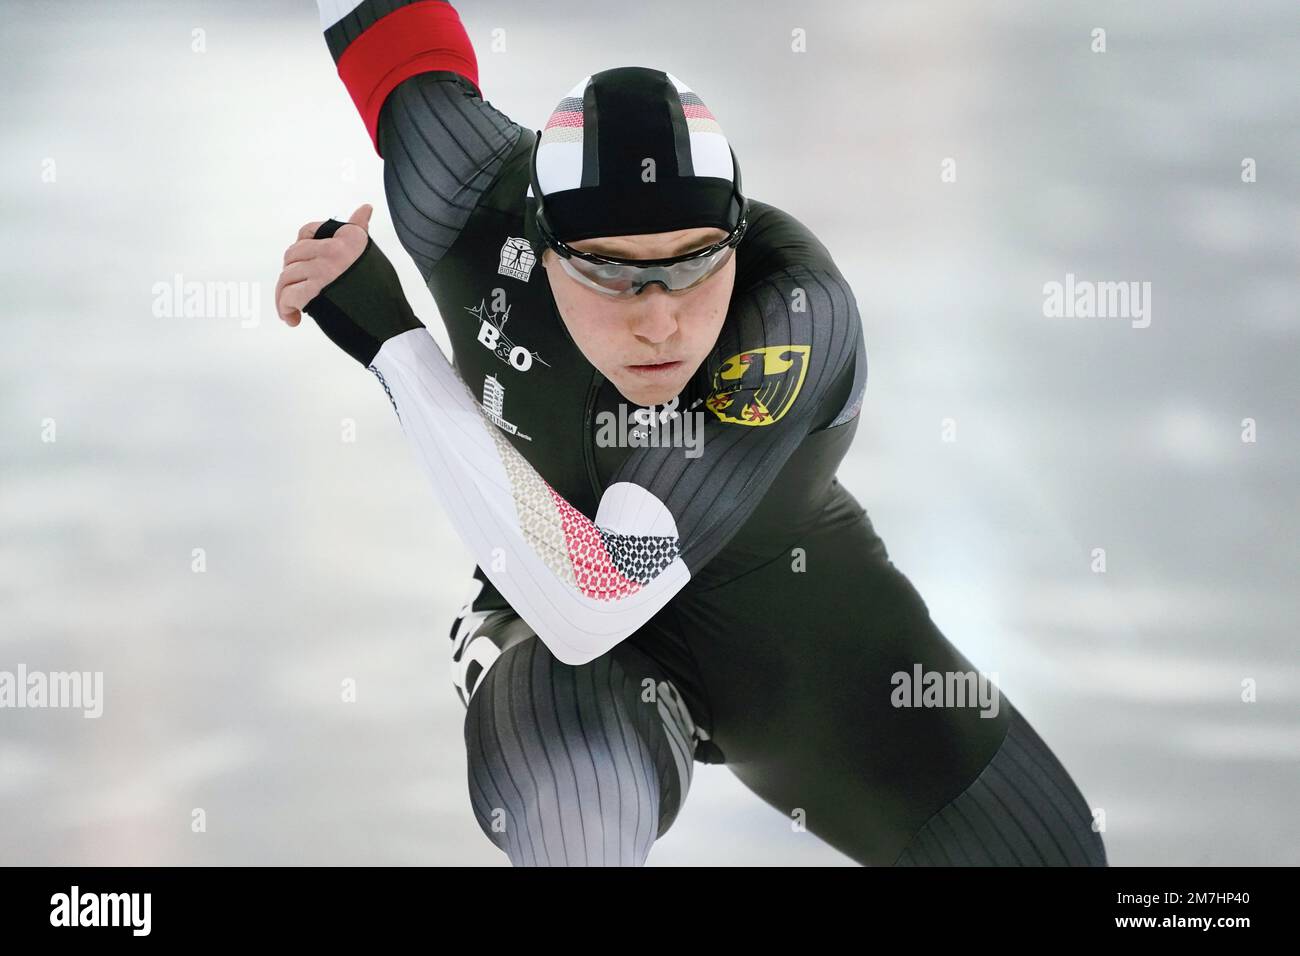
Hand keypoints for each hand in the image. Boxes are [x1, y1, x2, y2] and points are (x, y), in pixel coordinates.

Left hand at [275, 203, 372, 326]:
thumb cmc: (384, 297)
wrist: (391, 330)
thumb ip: (359, 233)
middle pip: (293, 255)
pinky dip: (285, 310)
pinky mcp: (314, 292)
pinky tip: (293, 319)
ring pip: (286, 276)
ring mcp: (324, 269)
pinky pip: (287, 296)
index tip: (305, 268)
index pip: (307, 232)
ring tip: (293, 311)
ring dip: (285, 296)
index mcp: (350, 237)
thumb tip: (365, 208)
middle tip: (298, 294)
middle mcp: (336, 249)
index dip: (300, 251)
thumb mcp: (372, 256)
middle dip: (290, 276)